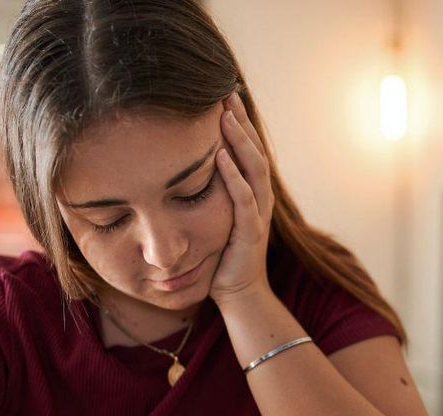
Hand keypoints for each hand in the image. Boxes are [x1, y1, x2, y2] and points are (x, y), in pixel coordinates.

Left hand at [210, 91, 274, 307]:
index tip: (223, 98)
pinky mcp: (250, 232)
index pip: (248, 151)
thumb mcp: (214, 220)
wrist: (238, 295)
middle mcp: (260, 200)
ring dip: (239, 141)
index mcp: (252, 195)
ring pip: (254, 169)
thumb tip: (181, 172)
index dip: (239, 124)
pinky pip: (244, 198)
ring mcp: (258, 215)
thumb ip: (208, 196)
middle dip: (241, 122)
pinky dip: (233, 175)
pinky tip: (221, 155)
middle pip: (255, 151)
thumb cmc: (222, 259)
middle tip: (226, 93)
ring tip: (224, 116)